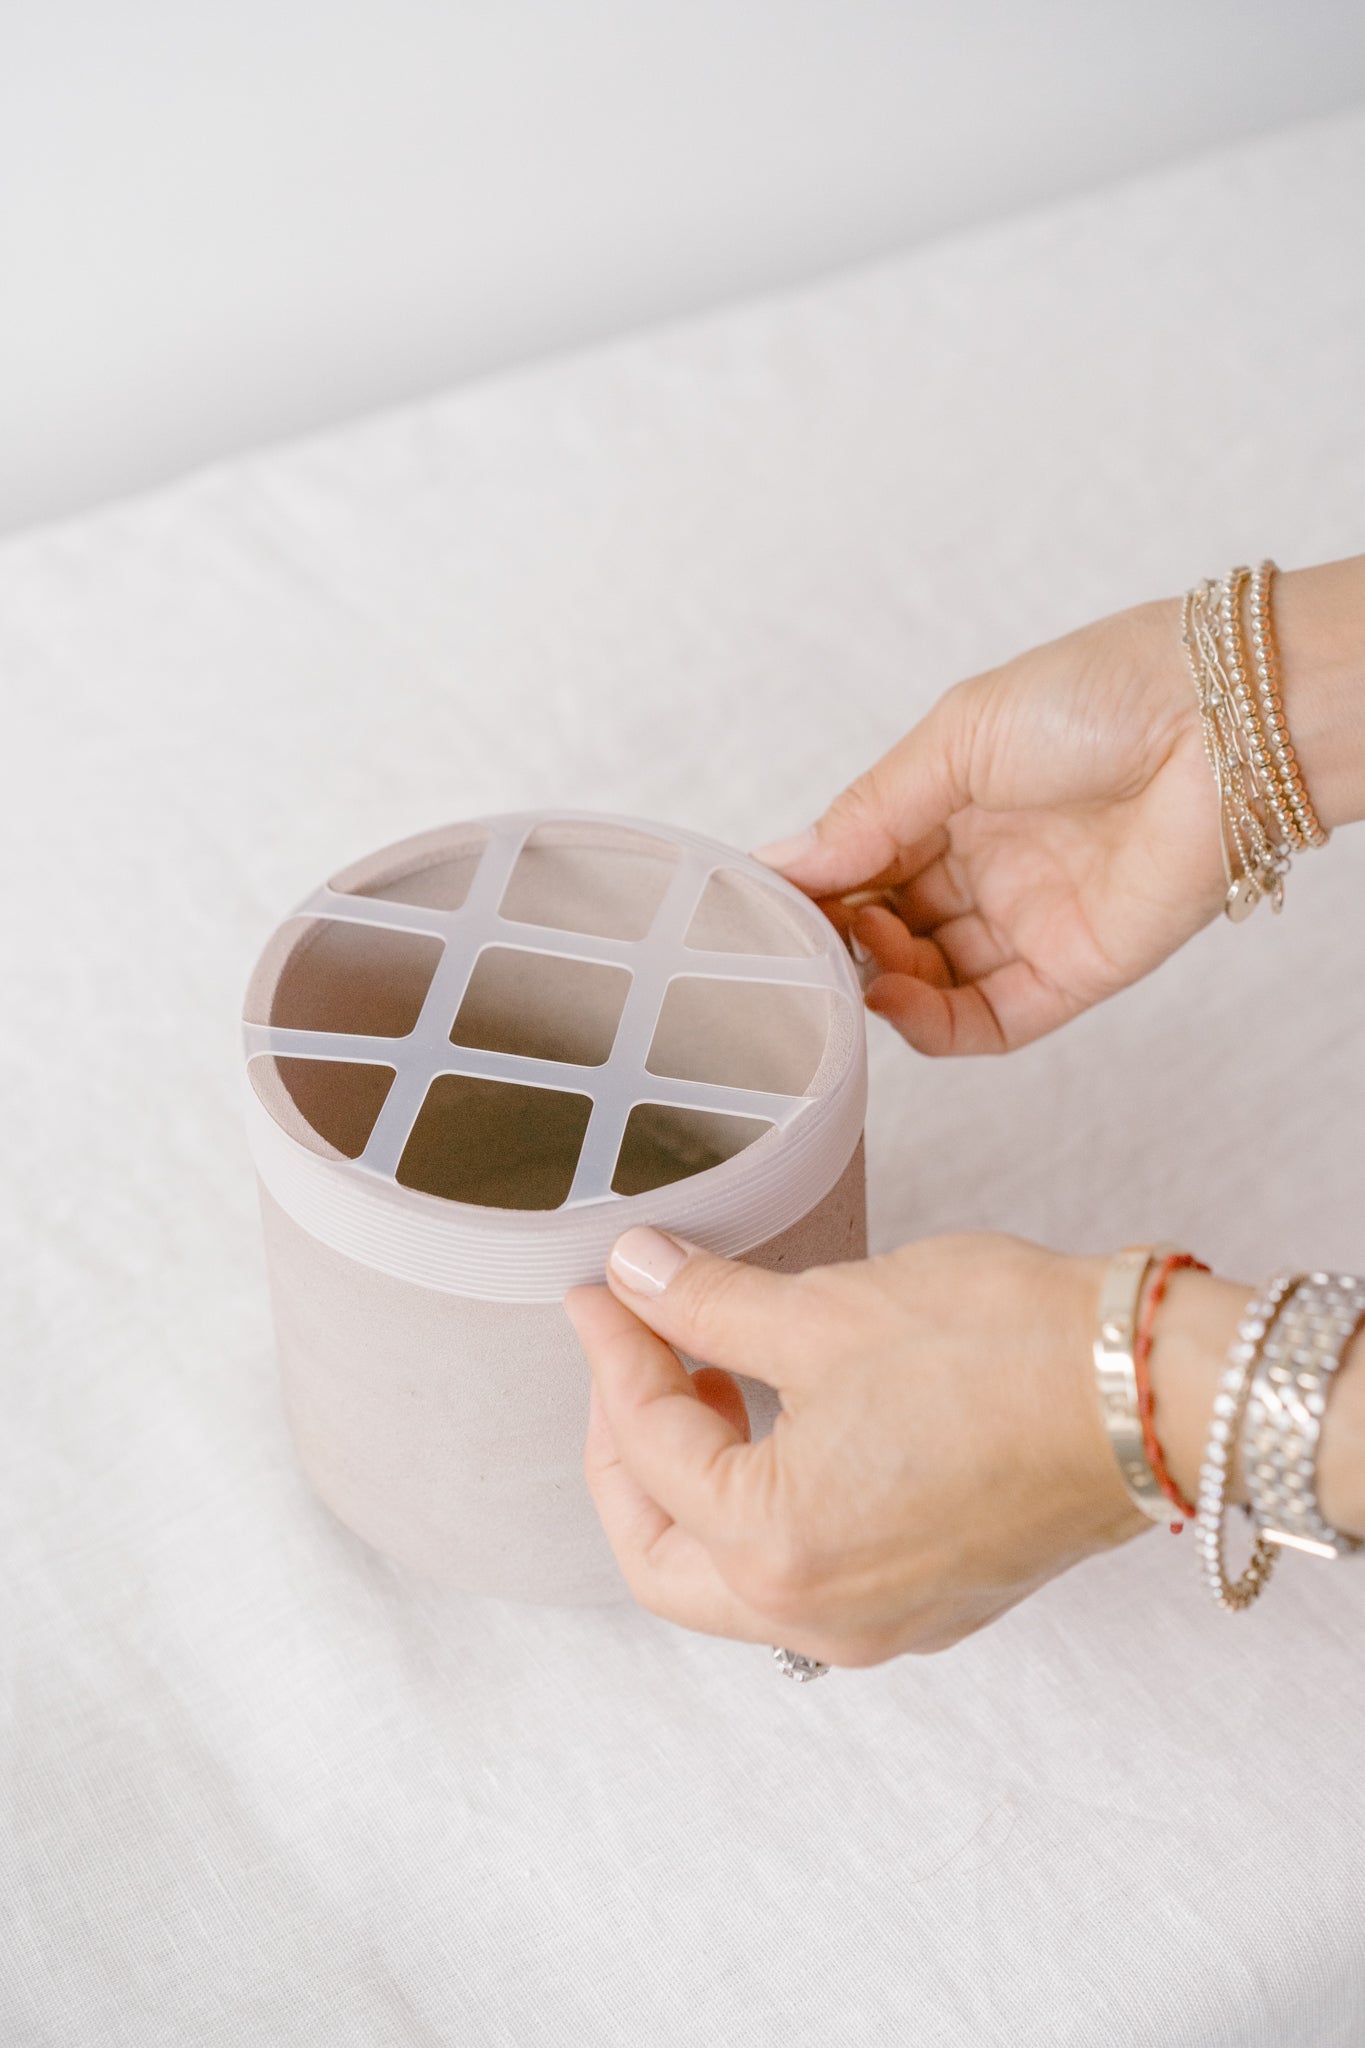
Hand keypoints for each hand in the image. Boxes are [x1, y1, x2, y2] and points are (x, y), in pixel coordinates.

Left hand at [564, 1228, 1150, 1667]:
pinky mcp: (926, 1602)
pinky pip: (801, 1576)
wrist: (1155, 1392)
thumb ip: (708, 1303)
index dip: (612, 1353)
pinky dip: (761, 1510)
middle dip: (624, 1453)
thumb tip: (637, 1276)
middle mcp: (817, 1616)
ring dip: (693, 1485)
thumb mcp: (829, 1309)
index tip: (603, 1292)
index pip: (646, 1446)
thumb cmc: (1007, 1353)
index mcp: (776, 1546)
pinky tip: (776, 1425)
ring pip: (728, 1580)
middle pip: (659, 1556)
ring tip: (703, 1378)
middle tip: (629, 1360)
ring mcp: (877, 1622)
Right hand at [753, 595, 1227, 1053]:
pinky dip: (928, 1024)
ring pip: (927, 982)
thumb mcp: (955, 736)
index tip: (762, 901)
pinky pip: (986, 1022)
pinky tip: (891, 998)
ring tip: (854, 955)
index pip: (862, 860)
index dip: (814, 885)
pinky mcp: (1072, 973)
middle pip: (888, 927)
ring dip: (878, 980)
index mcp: (956, 798)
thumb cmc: (1100, 696)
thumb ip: (870, 812)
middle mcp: (988, 865)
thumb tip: (783, 860)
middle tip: (804, 934)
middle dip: (839, 937)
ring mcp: (1028, 922)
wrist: (1224, 725)